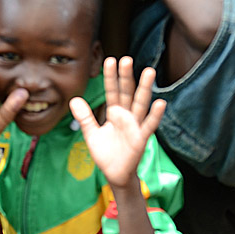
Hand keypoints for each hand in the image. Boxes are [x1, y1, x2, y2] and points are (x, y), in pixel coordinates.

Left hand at [69, 57, 165, 189]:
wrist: (115, 175)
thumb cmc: (106, 154)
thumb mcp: (91, 134)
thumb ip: (84, 117)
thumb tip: (74, 99)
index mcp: (114, 113)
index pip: (112, 91)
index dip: (111, 77)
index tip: (110, 60)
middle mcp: (126, 116)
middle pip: (127, 93)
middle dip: (126, 77)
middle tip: (127, 58)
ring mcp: (135, 126)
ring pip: (140, 104)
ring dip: (145, 89)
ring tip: (149, 72)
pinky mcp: (141, 139)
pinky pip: (148, 125)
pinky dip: (155, 115)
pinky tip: (160, 103)